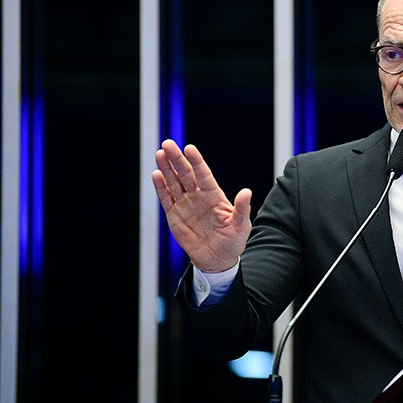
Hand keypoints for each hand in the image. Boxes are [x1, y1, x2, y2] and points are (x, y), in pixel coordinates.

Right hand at [152, 139, 251, 271]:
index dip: (197, 162)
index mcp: (214, 196)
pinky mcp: (175, 216)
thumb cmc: (233, 240)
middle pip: (186, 174)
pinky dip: (161, 187)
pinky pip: (167, 199)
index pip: (204, 175)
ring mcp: (186, 205)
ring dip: (166, 169)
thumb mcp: (240, 225)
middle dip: (177, 159)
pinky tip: (156, 174)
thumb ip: (241, 208)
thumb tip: (247, 192)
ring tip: (160, 154)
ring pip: (174, 183)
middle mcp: (199, 196)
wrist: (218, 259)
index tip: (189, 148)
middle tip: (168, 144)